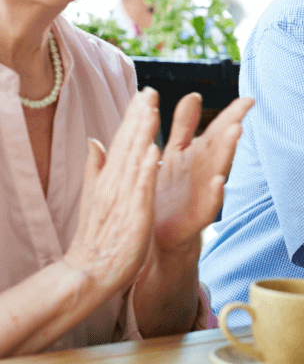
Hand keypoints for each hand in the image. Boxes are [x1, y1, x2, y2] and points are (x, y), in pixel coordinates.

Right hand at [62, 88, 160, 292]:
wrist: (88, 273)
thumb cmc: (99, 237)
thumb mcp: (97, 196)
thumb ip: (96, 167)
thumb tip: (94, 140)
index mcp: (110, 179)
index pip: (122, 142)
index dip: (134, 117)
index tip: (145, 93)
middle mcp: (115, 184)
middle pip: (127, 145)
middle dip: (139, 116)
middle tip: (149, 90)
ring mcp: (123, 199)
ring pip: (134, 161)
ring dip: (143, 134)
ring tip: (152, 109)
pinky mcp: (133, 216)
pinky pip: (140, 190)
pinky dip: (146, 170)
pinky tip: (155, 152)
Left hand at [152, 92, 253, 253]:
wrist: (156, 237)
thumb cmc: (167, 195)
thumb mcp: (175, 153)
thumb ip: (184, 125)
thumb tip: (194, 95)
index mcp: (197, 155)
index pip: (218, 130)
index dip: (232, 114)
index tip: (249, 99)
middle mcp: (204, 171)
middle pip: (221, 146)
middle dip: (232, 127)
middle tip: (245, 109)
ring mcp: (202, 194)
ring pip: (218, 169)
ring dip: (228, 151)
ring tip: (236, 132)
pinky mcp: (195, 218)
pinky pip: (208, 206)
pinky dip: (215, 194)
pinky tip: (219, 182)